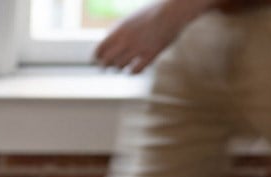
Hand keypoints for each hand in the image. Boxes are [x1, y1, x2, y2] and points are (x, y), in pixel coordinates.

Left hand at [93, 0, 216, 73]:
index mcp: (118, 30)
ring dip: (120, 67)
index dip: (96, 57)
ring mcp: (139, 47)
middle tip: (108, 67)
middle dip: (105, 65)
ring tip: (124, 65)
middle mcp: (126, 39)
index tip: (98, 60)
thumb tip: (107, 46)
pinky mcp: (152, 53)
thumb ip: (118, 32)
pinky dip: (133, 71)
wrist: (174, 10)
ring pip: (120, 66)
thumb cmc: (152, 13)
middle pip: (106, 61)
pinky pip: (136, 70)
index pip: (99, 49)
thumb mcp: (130, 20)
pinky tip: (135, 68)